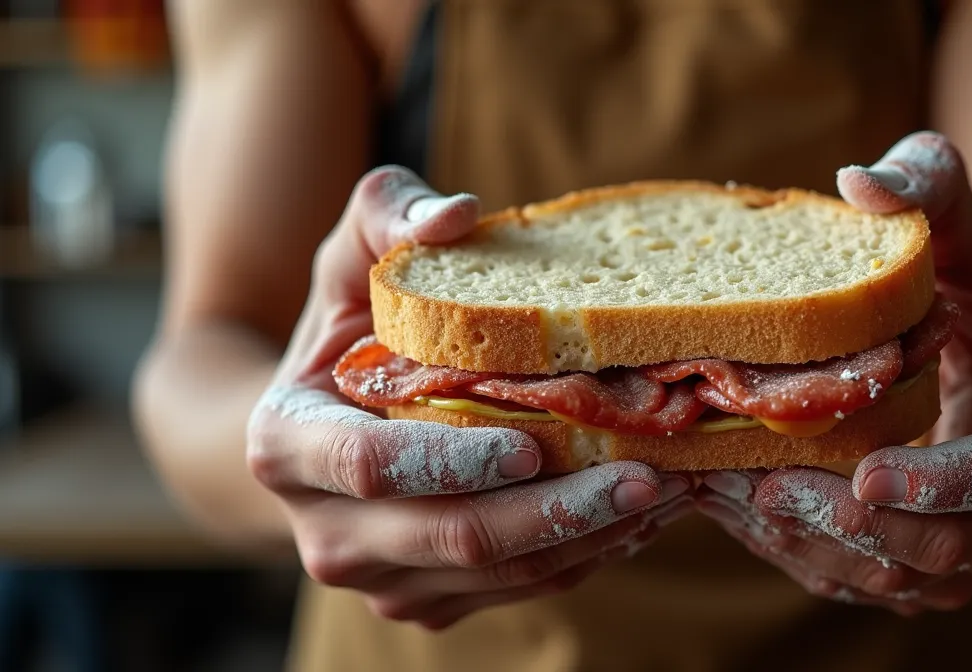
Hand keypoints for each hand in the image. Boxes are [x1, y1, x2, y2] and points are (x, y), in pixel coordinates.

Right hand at [246, 167, 690, 629]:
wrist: (323, 427)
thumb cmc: (346, 330)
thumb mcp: (352, 261)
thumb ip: (388, 214)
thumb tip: (457, 216)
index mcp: (287, 447)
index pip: (373, 466)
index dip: (455, 458)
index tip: (533, 440)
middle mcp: (325, 534)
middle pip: (453, 538)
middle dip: (557, 511)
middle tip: (647, 475)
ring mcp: (379, 581)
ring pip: (499, 576)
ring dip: (590, 538)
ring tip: (667, 490)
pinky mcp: (429, 602)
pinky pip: (519, 590)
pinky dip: (585, 555)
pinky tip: (640, 516)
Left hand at [695, 132, 971, 614]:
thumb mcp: (964, 235)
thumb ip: (929, 187)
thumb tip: (859, 182)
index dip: (936, 481)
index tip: (863, 474)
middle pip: (946, 545)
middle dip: (853, 523)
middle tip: (765, 487)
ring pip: (905, 581)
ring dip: (821, 547)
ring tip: (740, 501)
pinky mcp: (943, 575)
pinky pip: (877, 589)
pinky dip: (814, 560)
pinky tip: (754, 518)